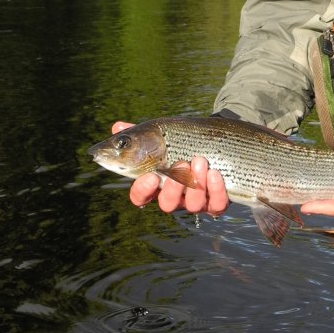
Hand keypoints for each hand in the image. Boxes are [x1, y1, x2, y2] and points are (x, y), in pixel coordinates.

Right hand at [111, 122, 229, 215]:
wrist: (212, 143)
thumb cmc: (180, 143)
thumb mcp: (160, 137)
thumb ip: (139, 135)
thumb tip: (117, 127)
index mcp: (157, 185)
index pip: (141, 197)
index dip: (143, 190)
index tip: (151, 176)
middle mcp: (175, 197)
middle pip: (167, 204)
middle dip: (174, 186)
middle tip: (181, 163)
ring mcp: (196, 202)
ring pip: (193, 205)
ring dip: (196, 184)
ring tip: (200, 160)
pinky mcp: (216, 202)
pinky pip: (216, 205)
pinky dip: (216, 190)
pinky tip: (215, 173)